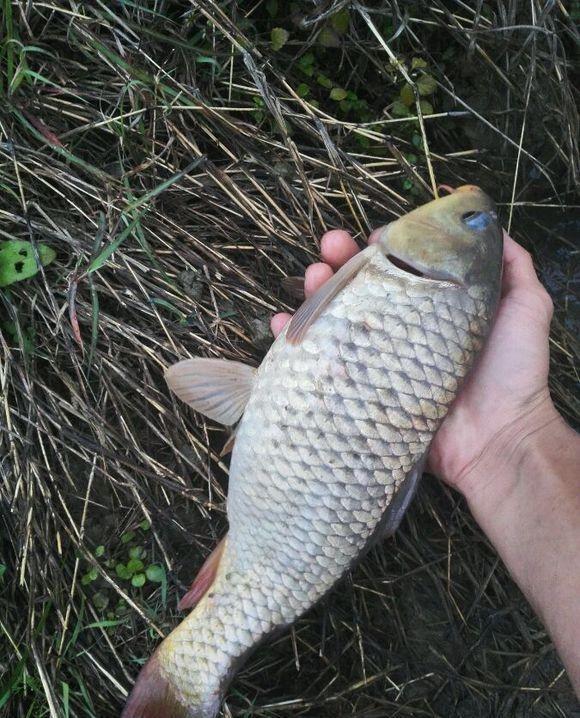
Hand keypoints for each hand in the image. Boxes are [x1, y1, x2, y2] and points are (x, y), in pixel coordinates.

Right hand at [271, 228, 557, 495]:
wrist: (497, 439)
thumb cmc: (513, 372)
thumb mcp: (526, 306)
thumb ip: (513, 266)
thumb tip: (489, 223)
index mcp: (432, 306)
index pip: (398, 267)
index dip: (382, 247)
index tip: (375, 236)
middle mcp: (401, 328)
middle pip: (361, 286)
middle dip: (340, 259)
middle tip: (330, 244)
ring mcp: (378, 358)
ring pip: (336, 316)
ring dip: (316, 290)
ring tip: (311, 275)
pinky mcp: (361, 388)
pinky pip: (321, 361)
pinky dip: (296, 341)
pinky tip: (284, 324)